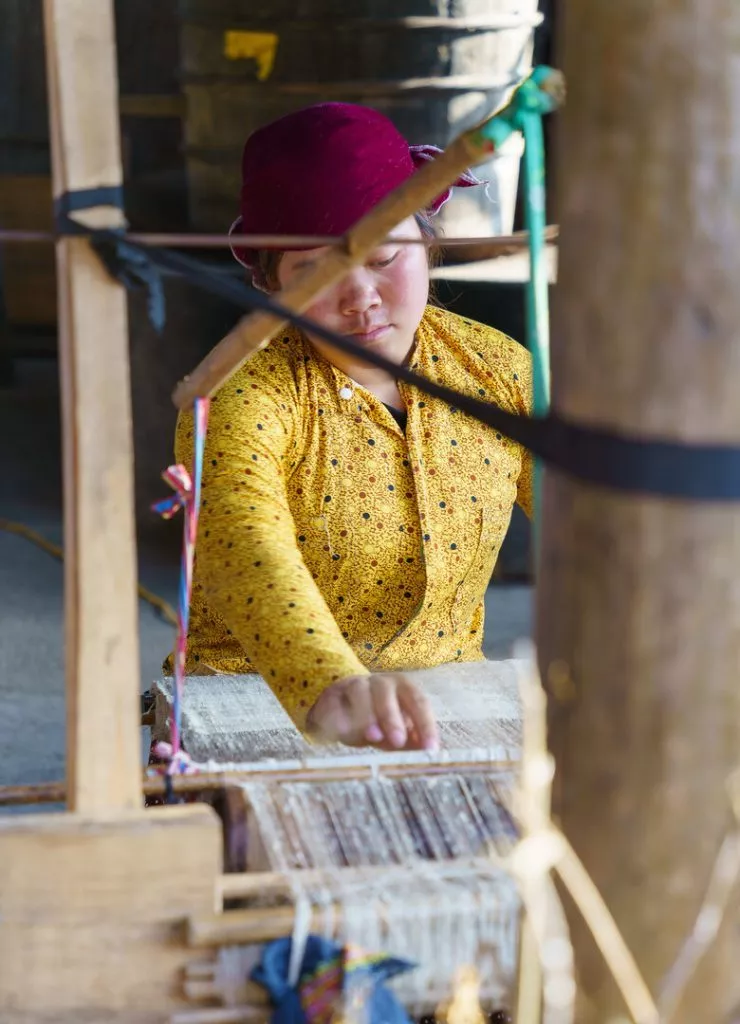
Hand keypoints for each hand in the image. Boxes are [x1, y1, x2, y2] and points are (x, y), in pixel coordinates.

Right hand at [305, 673, 438, 751]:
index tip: (430, 748)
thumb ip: (412, 740)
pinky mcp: (332, 695)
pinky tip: (342, 732)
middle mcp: (380, 683)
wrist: (343, 710)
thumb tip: (427, 753)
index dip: (425, 725)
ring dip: (366, 714)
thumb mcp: (397, 731)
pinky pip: (334, 704)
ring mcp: (353, 685)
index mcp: (402, 688)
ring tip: (373, 737)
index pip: (418, 702)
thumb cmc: (378, 721)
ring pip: (359, 692)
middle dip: (393, 717)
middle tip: (398, 740)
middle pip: (387, 694)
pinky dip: (338, 718)